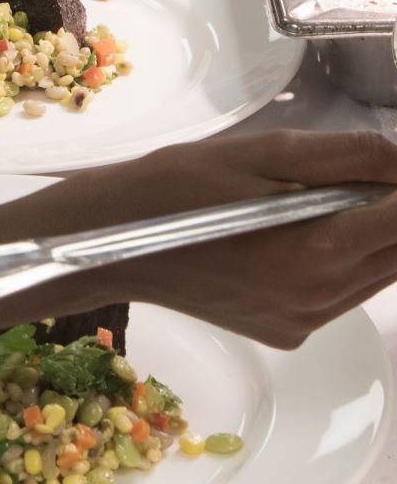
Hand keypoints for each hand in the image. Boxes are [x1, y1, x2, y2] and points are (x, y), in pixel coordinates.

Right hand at [67, 130, 396, 348]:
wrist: (114, 241)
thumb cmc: (180, 183)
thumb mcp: (266, 151)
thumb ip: (349, 156)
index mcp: (317, 250)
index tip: (388, 164)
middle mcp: (319, 297)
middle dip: (391, 209)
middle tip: (352, 174)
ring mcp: (305, 321)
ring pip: (376, 275)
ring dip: (370, 235)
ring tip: (320, 198)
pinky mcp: (289, 333)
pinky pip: (342, 294)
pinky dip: (341, 261)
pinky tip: (295, 232)